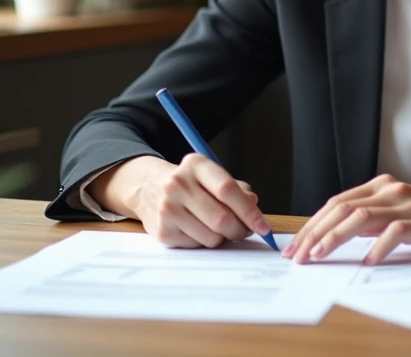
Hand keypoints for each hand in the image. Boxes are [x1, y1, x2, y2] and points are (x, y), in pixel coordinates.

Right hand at [90, 154, 271, 248]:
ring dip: (223, 238)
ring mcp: (167, 208)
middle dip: (240, 230)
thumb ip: (237, 189)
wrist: (148, 189)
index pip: (227, 189)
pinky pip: (197, 245)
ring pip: (211, 236)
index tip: (263, 226)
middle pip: (221, 217)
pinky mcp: (162, 231)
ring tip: (218, 228)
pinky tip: (198, 230)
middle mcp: (178, 183)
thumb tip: (254, 205)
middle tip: (244, 231)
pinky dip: (205, 242)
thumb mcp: (211, 176)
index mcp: (196, 165)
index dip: (249, 211)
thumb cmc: (190, 184)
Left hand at [282, 174, 410, 265]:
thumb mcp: (395, 213)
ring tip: (319, 256)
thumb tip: (331, 236)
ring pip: (361, 218)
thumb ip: (369, 218)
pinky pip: (394, 233)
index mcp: (380, 186)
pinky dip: (377, 248)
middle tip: (298, 255)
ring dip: (335, 238)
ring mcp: (407, 205)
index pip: (336, 203)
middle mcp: (390, 191)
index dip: (312, 224)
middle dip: (315, 232)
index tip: (295, 246)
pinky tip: (366, 262)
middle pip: (342, 209)